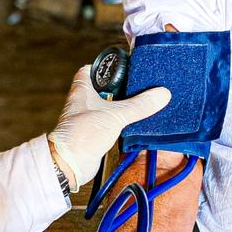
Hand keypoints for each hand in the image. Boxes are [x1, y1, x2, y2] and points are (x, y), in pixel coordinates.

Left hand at [49, 66, 170, 189]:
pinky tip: (135, 121)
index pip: (90, 69)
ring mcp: (88, 117)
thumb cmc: (82, 136)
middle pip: (103, 87)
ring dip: (122, 105)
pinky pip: (110, 121)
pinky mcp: (95, 132)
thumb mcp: (116, 115)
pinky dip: (121, 121)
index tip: (123, 66)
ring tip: (142, 101)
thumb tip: (162, 93)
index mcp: (82, 90)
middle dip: (120, 86)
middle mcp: (83, 102)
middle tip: (139, 84)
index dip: (105, 66)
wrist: (70, 165)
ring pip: (108, 105)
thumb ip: (139, 105)